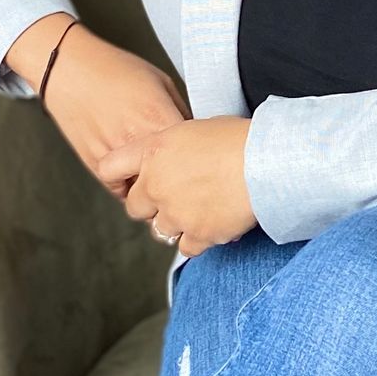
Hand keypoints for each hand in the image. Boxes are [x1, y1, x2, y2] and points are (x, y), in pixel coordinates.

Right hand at [8, 21, 187, 193]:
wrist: (69, 69)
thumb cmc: (115, 70)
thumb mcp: (161, 82)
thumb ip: (180, 112)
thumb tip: (194, 136)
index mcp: (158, 119)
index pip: (193, 154)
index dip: (200, 156)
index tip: (200, 155)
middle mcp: (136, 142)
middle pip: (171, 178)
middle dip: (179, 175)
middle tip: (182, 169)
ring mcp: (114, 156)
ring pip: (146, 190)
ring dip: (154, 184)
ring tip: (156, 170)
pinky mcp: (95, 165)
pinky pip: (122, 190)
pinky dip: (130, 185)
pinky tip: (133, 170)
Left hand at [97, 116, 256, 259]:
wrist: (266, 161)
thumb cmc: (238, 138)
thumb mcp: (194, 128)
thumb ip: (171, 146)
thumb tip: (173, 156)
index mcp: (152, 152)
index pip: (110, 167)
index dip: (117, 177)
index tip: (129, 182)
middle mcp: (156, 184)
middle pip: (135, 208)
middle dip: (152, 205)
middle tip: (175, 198)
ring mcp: (175, 213)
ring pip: (161, 230)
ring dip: (177, 223)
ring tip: (200, 210)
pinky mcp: (198, 234)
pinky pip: (186, 247)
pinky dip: (198, 239)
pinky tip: (214, 224)